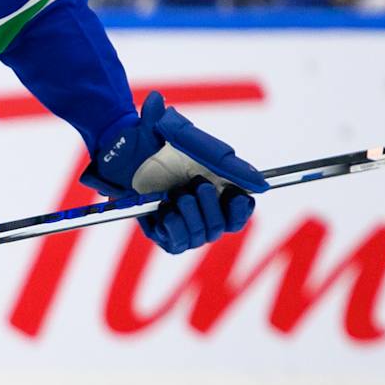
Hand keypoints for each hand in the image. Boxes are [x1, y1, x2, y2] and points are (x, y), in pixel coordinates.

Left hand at [81, 92, 268, 254]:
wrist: (123, 147)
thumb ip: (226, 161)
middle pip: (223, 226)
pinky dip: (175, 228)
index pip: (239, 211)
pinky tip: (166, 212)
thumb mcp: (190, 141)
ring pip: (202, 235)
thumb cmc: (158, 140)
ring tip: (177, 195)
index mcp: (216, 187)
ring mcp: (183, 222)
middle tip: (198, 185)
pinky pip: (178, 244)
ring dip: (192, 215)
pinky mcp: (163, 232)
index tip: (237, 197)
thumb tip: (261, 182)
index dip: (241, 210)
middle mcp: (202, 209)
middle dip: (212, 206)